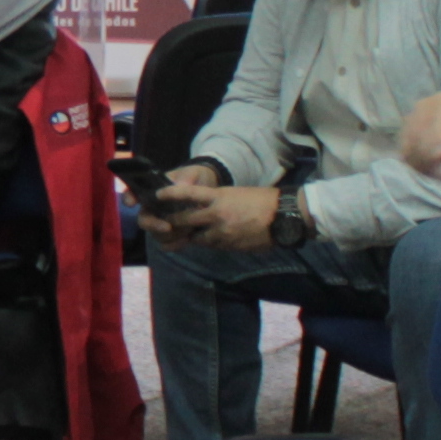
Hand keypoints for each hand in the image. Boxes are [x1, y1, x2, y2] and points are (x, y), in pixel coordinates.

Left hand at [153, 173, 279, 251]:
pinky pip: (211, 245)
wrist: (282, 217)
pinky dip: (207, 242)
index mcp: (218, 197)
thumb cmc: (262, 200)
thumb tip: (203, 208)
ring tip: (181, 235)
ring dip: (190, 235)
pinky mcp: (229, 246)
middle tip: (164, 222)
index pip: (187, 193)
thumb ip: (217, 201)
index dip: (170, 194)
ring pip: (195, 237)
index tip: (158, 195)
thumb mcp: (236, 194)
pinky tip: (209, 239)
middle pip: (184, 220)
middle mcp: (216, 215)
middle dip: (172, 222)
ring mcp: (222, 232)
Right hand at [401, 91, 440, 173]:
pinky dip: (417, 165)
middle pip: (416, 139)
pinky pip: (404, 151)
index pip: (431, 133)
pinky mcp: (407, 130)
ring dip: (422, 166)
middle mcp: (425, 104)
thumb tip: (436, 153)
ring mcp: (414, 115)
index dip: (434, 156)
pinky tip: (433, 170)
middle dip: (428, 162)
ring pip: (407, 147)